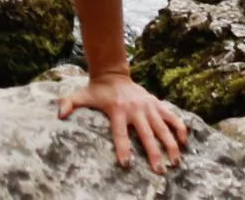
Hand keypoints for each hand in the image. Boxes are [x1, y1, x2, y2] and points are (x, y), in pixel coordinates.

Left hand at [57, 70, 189, 173]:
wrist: (113, 72)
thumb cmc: (97, 90)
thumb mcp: (82, 96)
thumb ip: (70, 104)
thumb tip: (59, 115)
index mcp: (117, 110)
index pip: (120, 133)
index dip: (123, 148)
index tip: (126, 164)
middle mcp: (134, 108)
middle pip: (146, 133)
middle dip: (153, 153)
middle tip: (160, 171)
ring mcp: (148, 105)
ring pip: (162, 127)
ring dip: (170, 144)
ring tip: (175, 162)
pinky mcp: (156, 103)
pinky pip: (171, 116)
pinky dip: (179, 128)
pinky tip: (185, 142)